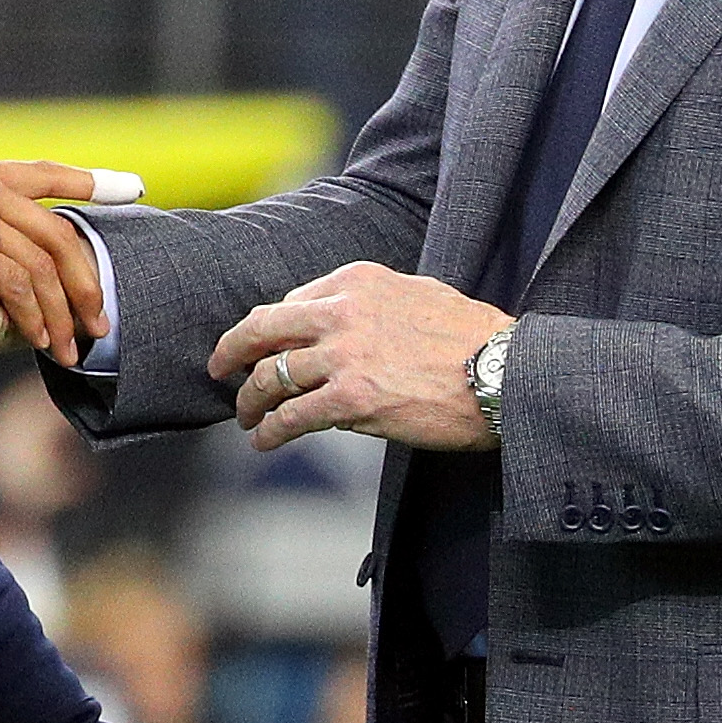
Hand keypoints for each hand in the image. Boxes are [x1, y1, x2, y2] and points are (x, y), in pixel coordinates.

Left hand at [208, 261, 512, 452]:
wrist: (502, 373)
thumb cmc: (473, 338)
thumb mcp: (418, 295)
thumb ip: (373, 304)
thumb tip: (343, 326)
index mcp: (357, 281)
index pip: (292, 302)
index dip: (269, 329)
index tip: (261, 346)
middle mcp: (342, 311)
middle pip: (262, 329)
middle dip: (231, 352)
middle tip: (219, 370)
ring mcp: (344, 356)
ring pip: (271, 377)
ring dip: (249, 400)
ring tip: (246, 417)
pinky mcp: (352, 400)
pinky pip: (291, 417)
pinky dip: (269, 431)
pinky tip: (263, 441)